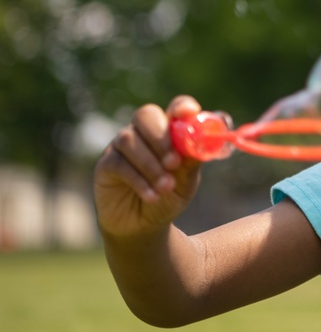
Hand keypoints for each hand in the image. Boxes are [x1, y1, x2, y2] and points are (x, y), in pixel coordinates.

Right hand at [94, 96, 203, 238]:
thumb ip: (192, 162)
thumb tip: (201, 144)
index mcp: (169, 130)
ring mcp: (122, 147)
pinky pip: (118, 163)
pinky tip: (151, 196)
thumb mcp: (187, 181)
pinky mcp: (106, 165)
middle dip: (160, 138)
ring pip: (129, 140)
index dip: (182, 106)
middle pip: (146, 115)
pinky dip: (138, 180)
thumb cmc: (169, 196)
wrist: (144, 225)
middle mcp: (144, 133)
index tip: (188, 113)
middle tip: (174, 163)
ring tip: (165, 187)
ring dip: (150, 165)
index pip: (175, 108)